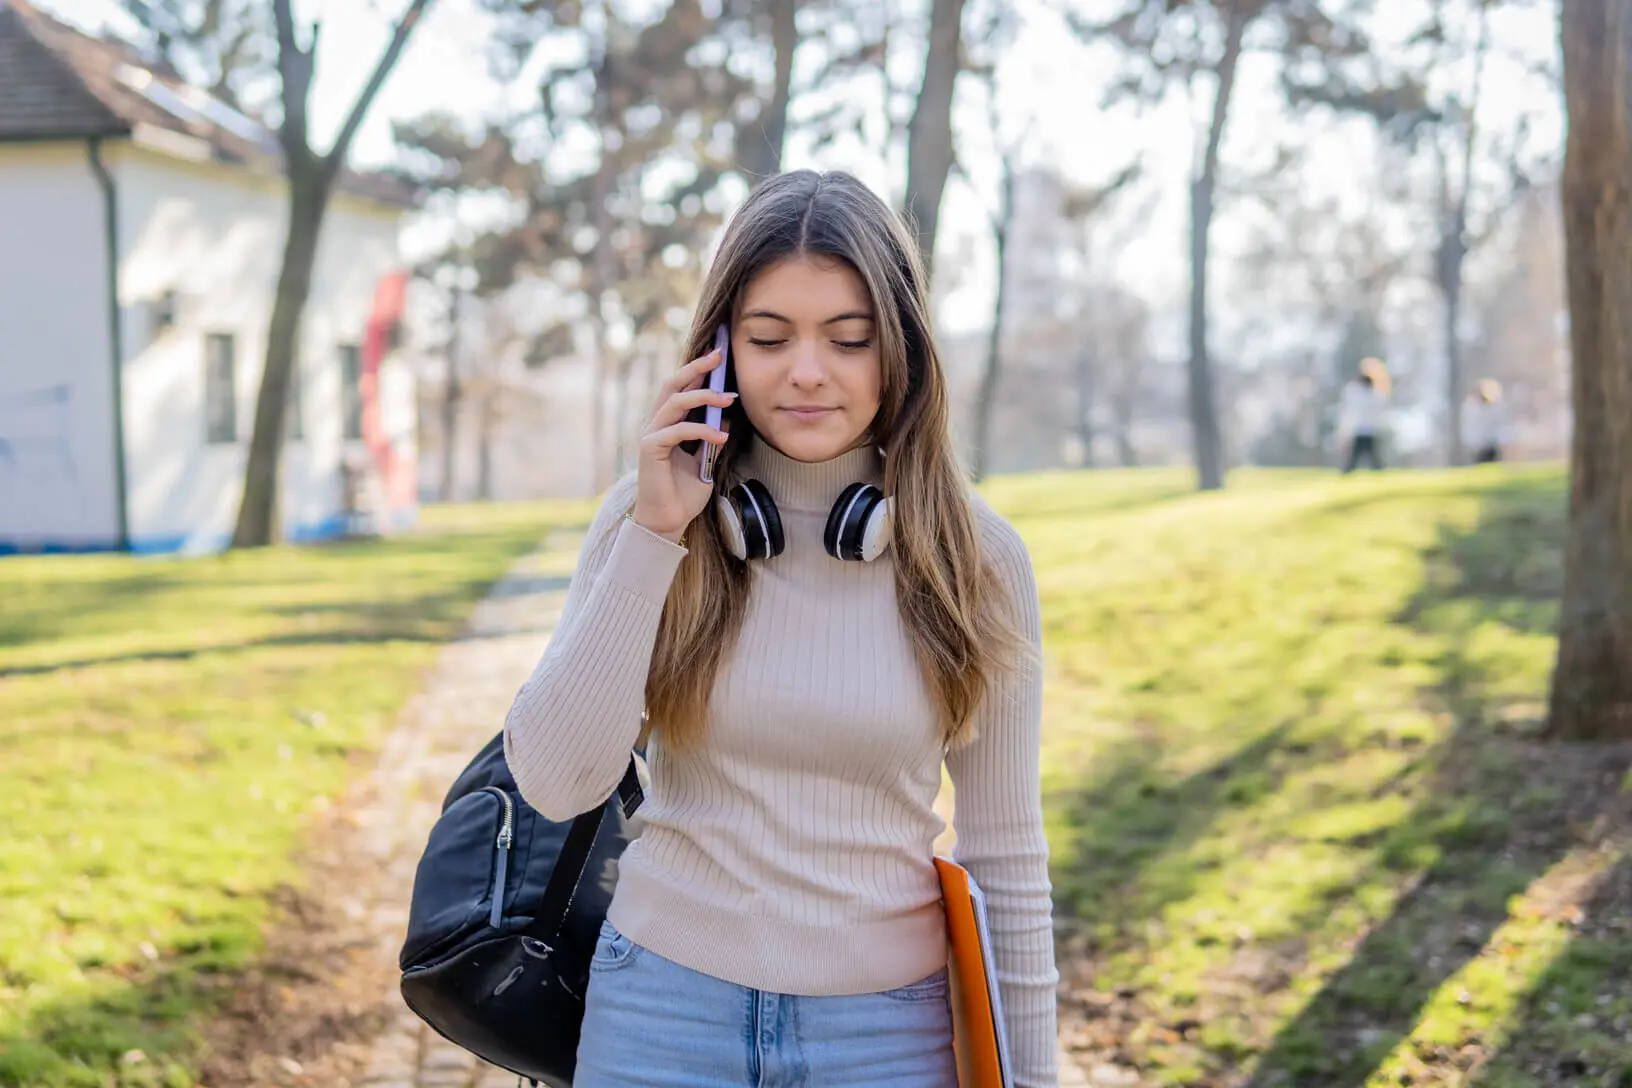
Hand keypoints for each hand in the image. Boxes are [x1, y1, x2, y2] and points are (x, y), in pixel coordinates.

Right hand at [630, 348, 733, 542]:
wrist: (668, 521)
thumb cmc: (684, 493)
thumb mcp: (706, 461)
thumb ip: (711, 438)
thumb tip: (726, 418)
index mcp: (667, 423)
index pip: (680, 388)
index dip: (697, 370)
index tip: (718, 355)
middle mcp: (656, 424)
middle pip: (673, 384)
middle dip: (696, 368)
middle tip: (719, 357)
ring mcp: (651, 435)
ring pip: (676, 402)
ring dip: (704, 397)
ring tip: (728, 399)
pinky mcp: (650, 449)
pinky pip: (678, 430)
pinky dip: (701, 430)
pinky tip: (720, 438)